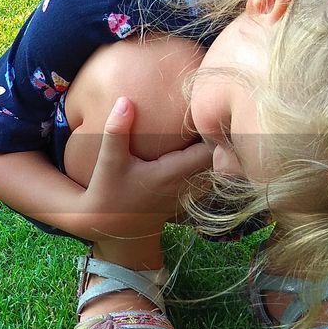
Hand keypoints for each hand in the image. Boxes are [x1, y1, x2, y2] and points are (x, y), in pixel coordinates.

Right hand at [83, 96, 212, 239]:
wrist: (109, 227)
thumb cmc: (107, 193)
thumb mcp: (109, 162)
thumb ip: (117, 131)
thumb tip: (125, 100)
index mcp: (172, 174)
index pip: (211, 151)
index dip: (214, 131)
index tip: (208, 112)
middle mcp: (186, 186)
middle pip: (220, 158)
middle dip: (218, 137)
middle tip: (211, 114)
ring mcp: (189, 194)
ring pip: (217, 169)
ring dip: (215, 151)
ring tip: (207, 129)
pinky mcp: (187, 198)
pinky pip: (208, 176)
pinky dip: (209, 162)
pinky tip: (197, 147)